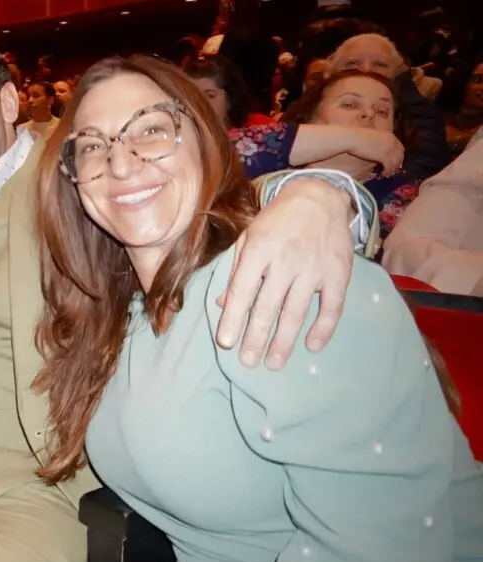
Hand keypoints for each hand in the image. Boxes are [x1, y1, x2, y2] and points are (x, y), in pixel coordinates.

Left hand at [216, 178, 352, 368]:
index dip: (233, 318)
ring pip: (296, 312)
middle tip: (247, 362)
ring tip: (274, 363)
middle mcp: (285, 261)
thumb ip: (236, 270)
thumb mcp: (248, 238)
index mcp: (258, 250)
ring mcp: (313, 268)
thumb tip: (223, 304)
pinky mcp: (338, 274)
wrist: (318, 198)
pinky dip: (323, 329)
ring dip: (284, 341)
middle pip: (268, 306)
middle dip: (256, 337)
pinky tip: (312, 346)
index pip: (242, 290)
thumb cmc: (276, 221)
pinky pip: (332, 307)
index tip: (225, 342)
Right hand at [347, 129, 403, 175]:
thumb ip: (378, 142)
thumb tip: (378, 149)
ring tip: (388, 173)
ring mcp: (389, 150)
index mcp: (389, 135)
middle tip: (394, 168)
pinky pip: (389, 167)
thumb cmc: (357, 135)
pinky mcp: (384, 157)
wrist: (353, 138)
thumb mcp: (372, 136)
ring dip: (393, 168)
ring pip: (396, 162)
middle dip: (398, 162)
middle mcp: (392, 142)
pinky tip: (383, 173)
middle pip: (400, 155)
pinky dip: (387, 171)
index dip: (398, 154)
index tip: (395, 159)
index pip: (399, 147)